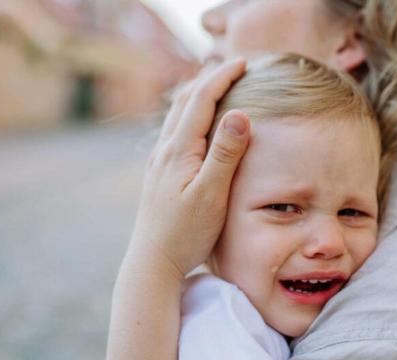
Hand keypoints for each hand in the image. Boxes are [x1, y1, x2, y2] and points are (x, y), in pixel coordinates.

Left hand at [130, 59, 249, 279]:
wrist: (153, 262)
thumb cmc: (186, 234)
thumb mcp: (211, 194)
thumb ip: (225, 154)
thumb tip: (239, 113)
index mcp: (179, 150)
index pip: (201, 100)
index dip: (222, 77)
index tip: (243, 61)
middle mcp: (165, 150)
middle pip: (185, 101)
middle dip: (209, 79)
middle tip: (234, 66)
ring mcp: (159, 163)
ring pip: (177, 116)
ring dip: (197, 95)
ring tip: (217, 86)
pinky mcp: (160, 175)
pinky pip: (175, 132)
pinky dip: (190, 116)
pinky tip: (197, 127)